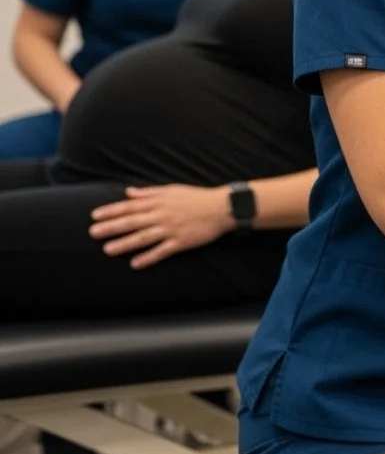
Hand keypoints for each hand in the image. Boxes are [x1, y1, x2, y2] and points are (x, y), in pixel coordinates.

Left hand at [90, 184, 236, 268]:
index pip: (130, 206)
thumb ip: (149, 193)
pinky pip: (162, 251)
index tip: (95, 216)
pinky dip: (149, 257)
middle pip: (132, 222)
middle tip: (93, 233)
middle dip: (111, 227)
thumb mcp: (172, 189)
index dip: (111, 211)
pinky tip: (136, 263)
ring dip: (125, 244)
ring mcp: (171, 229)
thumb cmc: (197, 197)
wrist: (222, 207)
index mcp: (158, 202)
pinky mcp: (182, 242)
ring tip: (108, 250)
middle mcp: (162, 215)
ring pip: (144, 237)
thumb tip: (129, 192)